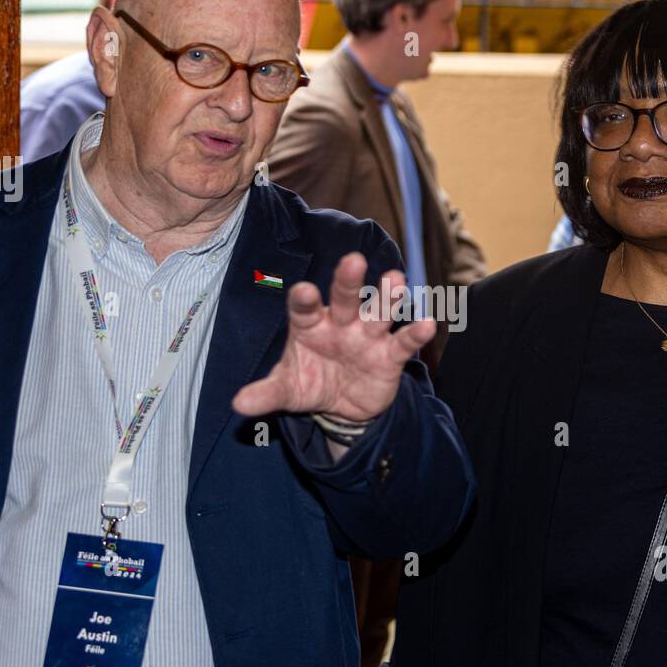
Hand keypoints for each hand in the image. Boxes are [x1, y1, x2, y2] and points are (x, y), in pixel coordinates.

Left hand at [232, 252, 434, 422]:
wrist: (342, 406)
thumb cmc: (310, 382)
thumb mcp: (287, 390)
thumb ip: (267, 393)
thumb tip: (239, 404)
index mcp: (309, 325)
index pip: (304, 307)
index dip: (304, 299)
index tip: (303, 291)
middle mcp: (340, 323)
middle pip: (345, 298)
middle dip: (349, 281)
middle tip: (353, 261)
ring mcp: (367, 336)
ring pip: (377, 312)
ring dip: (387, 297)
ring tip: (395, 279)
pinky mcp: (389, 355)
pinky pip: (403, 343)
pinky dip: (416, 334)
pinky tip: (427, 324)